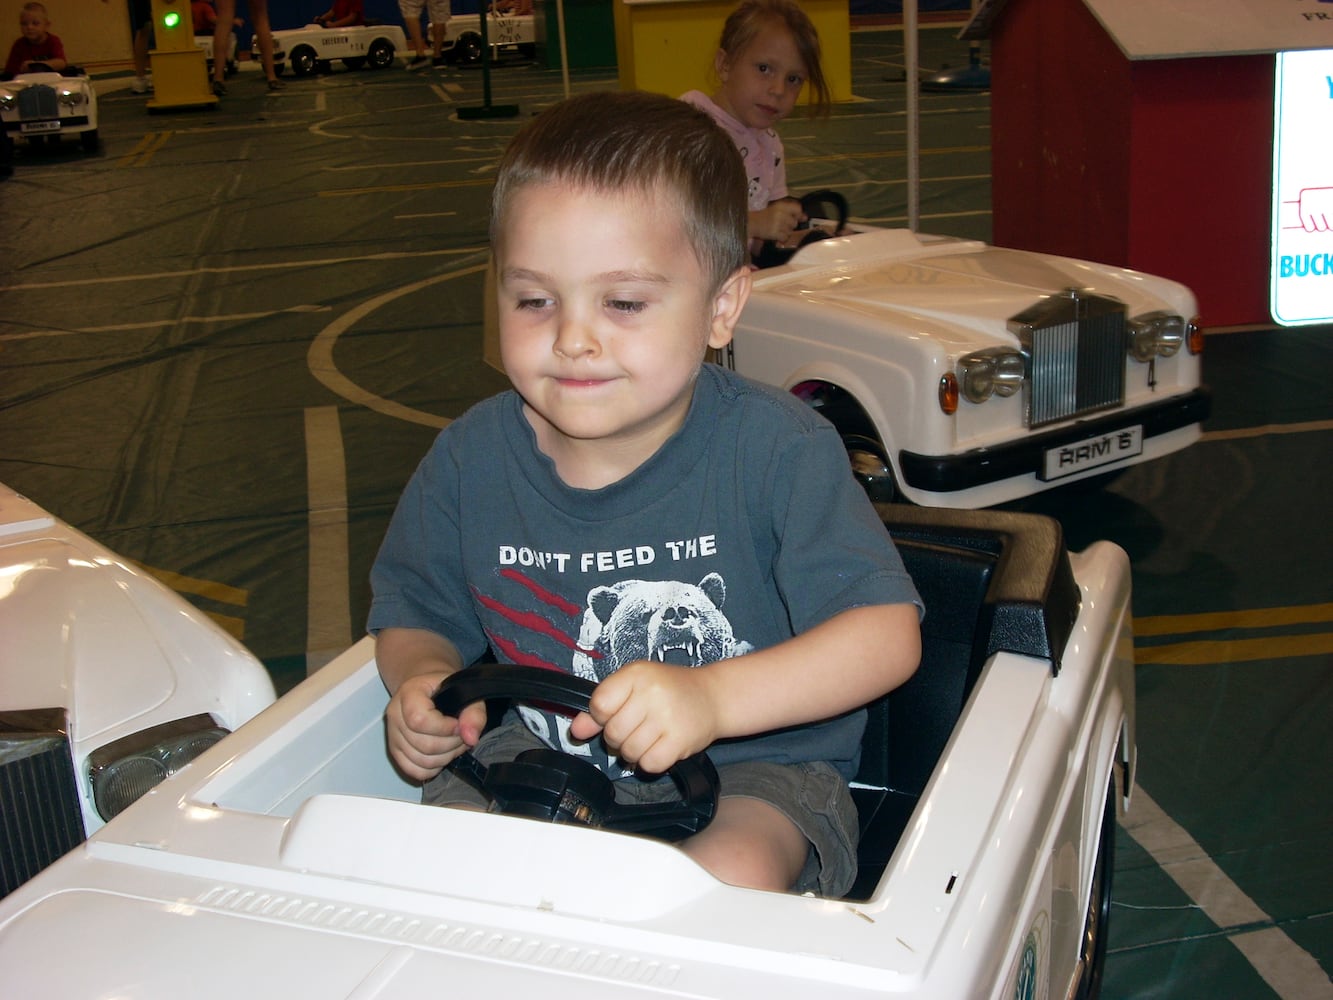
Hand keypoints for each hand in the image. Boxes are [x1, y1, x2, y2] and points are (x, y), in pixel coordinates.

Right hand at [385, 671, 487, 780]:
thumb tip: (471, 738)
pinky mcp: (395, 751)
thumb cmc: (445, 687)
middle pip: (423, 745)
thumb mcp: (465, 689)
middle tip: (462, 735)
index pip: (419, 720)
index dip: (445, 728)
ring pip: (420, 761)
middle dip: (451, 745)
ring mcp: (393, 735)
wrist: (427, 688)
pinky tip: (443, 754)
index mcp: (408, 693)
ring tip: (455, 744)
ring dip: (445, 757)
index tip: (458, 724)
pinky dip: (433, 768)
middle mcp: (395, 715)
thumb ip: (473, 712)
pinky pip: (414, 770)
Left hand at [569, 661, 719, 774]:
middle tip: (637, 727)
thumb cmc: (668, 690)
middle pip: (612, 732)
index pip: (599, 705)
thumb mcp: (634, 687)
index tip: (617, 712)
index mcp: (636, 674)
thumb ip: (602, 707)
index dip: (602, 716)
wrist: (712, 697)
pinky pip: (648, 764)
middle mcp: (652, 693)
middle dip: (619, 737)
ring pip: (628, 752)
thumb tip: (576, 730)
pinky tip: (660, 747)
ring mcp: (667, 718)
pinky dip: (651, 761)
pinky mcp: (680, 741)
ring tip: (649, 737)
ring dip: (634, 751)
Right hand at [751, 199, 804, 243]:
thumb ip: (793, 212)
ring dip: (785, 232)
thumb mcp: (778, 209)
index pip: (798, 209)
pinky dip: (781, 238)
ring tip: (777, 229)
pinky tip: (776, 234)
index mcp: (782, 205)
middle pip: (794, 222)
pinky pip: (785, 237)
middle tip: (780, 224)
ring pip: (790, 231)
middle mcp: (781, 213)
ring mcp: (778, 224)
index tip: (794, 217)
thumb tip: (806, 217)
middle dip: (789, 225)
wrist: (752, 223)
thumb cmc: (766, 216)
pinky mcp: (775, 233)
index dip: (798, 214)